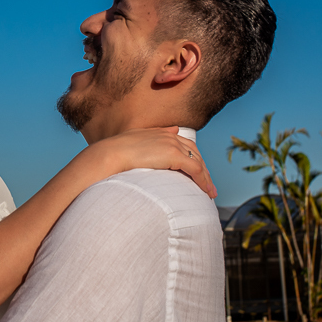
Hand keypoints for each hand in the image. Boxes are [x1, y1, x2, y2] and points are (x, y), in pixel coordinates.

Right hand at [91, 127, 214, 197]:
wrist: (111, 154)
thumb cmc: (117, 151)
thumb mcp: (138, 138)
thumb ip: (157, 134)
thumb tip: (174, 129)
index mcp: (163, 134)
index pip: (186, 145)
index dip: (195, 159)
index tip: (199, 173)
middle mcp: (171, 137)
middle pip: (196, 153)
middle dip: (204, 170)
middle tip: (209, 186)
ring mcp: (173, 145)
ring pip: (198, 162)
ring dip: (206, 178)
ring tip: (210, 192)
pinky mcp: (174, 155)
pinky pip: (195, 169)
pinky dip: (203, 180)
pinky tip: (205, 191)